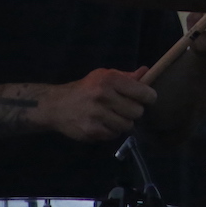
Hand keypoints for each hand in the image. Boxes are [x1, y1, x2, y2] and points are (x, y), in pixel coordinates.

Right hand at [40, 67, 156, 140]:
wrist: (56, 105)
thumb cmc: (85, 88)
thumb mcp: (104, 76)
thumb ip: (127, 77)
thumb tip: (147, 72)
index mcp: (109, 80)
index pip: (143, 92)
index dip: (149, 97)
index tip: (147, 98)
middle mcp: (103, 96)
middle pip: (137, 112)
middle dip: (134, 111)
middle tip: (125, 108)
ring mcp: (97, 115)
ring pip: (127, 125)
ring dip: (123, 122)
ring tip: (113, 116)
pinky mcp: (92, 130)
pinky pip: (114, 135)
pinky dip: (112, 131)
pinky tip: (103, 123)